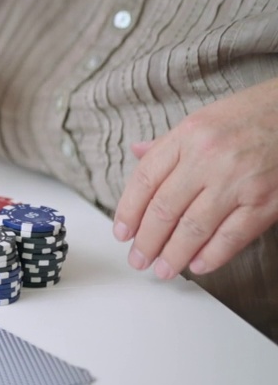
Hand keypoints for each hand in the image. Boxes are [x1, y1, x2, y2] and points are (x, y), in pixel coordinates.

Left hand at [113, 80, 277, 279]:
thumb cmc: (253, 115)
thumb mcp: (204, 118)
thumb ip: (170, 142)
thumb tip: (137, 152)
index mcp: (188, 135)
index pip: (145, 179)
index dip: (128, 211)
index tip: (122, 233)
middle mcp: (209, 158)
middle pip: (165, 209)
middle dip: (147, 241)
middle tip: (138, 259)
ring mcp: (238, 181)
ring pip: (194, 228)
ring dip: (174, 255)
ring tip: (163, 270)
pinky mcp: (266, 201)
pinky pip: (232, 236)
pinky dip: (212, 255)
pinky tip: (198, 264)